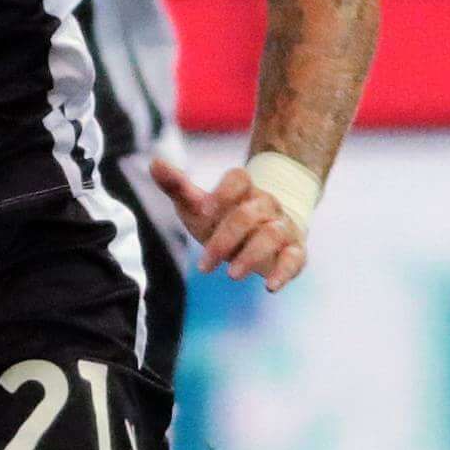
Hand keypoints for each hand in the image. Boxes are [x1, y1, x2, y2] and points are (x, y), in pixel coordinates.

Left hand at [152, 155, 308, 292]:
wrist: (258, 238)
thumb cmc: (222, 220)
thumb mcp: (197, 206)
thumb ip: (177, 186)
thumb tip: (154, 163)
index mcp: (243, 190)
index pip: (239, 179)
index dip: (222, 193)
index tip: (202, 211)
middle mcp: (267, 205)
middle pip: (250, 213)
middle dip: (225, 240)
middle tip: (204, 265)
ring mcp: (283, 227)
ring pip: (273, 234)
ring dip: (251, 256)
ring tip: (231, 275)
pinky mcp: (294, 251)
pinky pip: (295, 258)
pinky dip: (285, 272)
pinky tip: (270, 287)